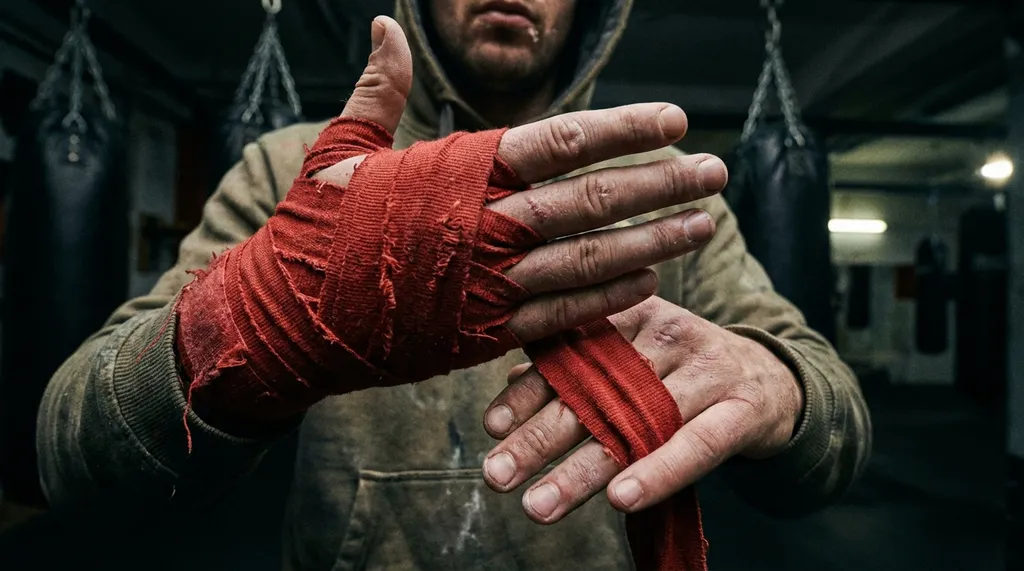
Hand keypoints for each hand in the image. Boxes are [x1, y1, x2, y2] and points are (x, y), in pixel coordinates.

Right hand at [315, 16, 728, 342]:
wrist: (284, 316)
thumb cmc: (314, 226)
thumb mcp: (341, 147)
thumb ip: (380, 88)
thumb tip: (388, 25)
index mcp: (458, 171)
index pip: (560, 141)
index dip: (622, 129)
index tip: (673, 121)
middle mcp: (484, 225)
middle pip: (593, 200)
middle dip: (661, 183)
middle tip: (714, 171)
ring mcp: (488, 284)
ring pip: (590, 259)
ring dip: (655, 241)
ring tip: (703, 224)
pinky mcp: (483, 334)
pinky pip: (562, 315)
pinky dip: (610, 297)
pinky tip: (650, 281)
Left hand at [481, 297, 803, 522]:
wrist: (773, 380)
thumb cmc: (682, 374)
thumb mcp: (632, 360)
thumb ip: (576, 369)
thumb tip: (510, 386)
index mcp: (632, 316)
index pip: (570, 353)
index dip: (528, 392)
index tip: (491, 427)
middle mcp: (667, 335)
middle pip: (594, 391)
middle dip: (539, 439)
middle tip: (497, 477)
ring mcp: (708, 369)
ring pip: (638, 423)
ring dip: (584, 471)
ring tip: (538, 507)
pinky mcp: (744, 407)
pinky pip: (698, 443)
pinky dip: (660, 471)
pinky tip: (622, 498)